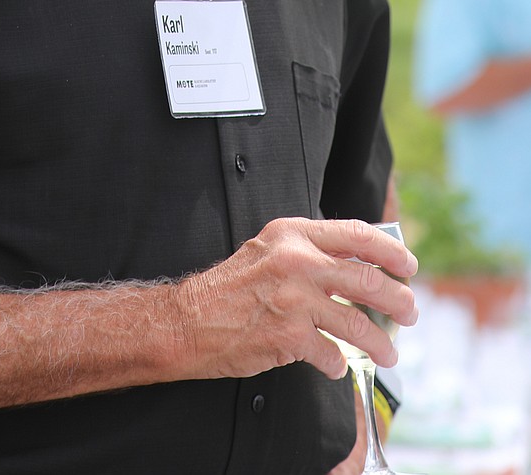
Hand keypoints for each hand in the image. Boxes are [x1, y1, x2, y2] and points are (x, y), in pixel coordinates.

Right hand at [174, 216, 416, 382]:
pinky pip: (331, 354)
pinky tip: (337, 365)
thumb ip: (308, 249)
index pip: (357, 235)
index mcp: (294, 234)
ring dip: (381, 344)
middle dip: (399, 302)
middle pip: (368, 281)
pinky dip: (338, 364)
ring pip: (358, 325)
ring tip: (389, 353)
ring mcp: (295, 301)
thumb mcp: (269, 248)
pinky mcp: (289, 337)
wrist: (191, 319)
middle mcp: (298, 262)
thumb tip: (355, 261)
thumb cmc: (230, 285)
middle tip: (410, 312)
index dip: (390, 251)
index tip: (408, 264)